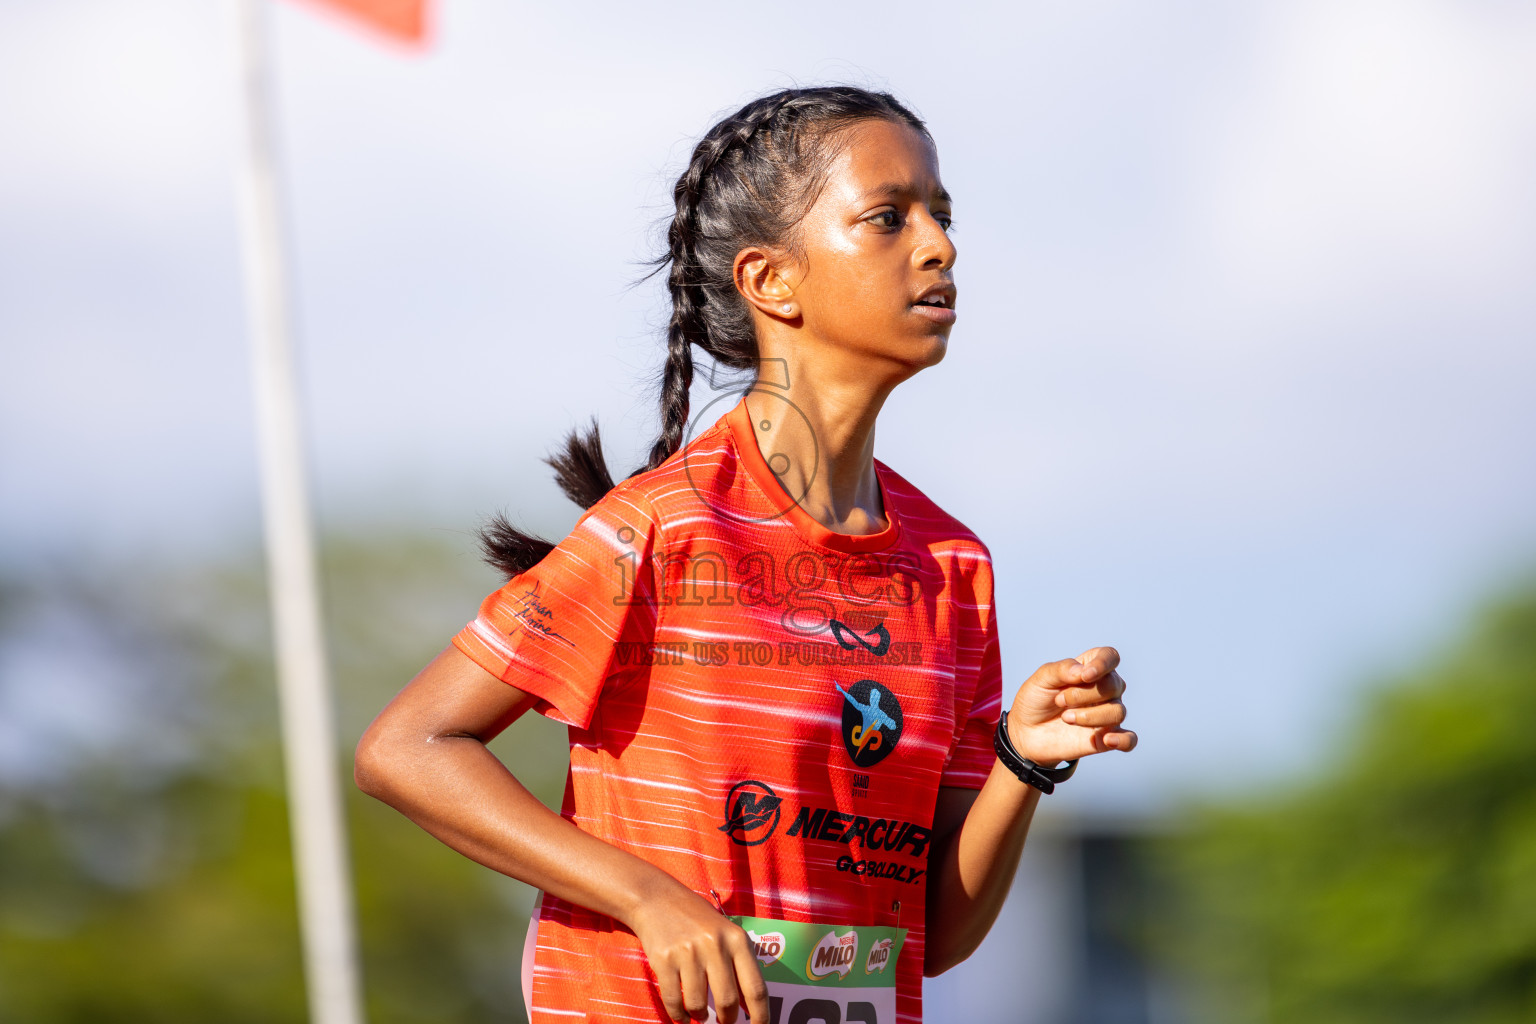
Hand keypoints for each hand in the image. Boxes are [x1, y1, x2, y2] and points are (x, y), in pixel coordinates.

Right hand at [627, 885, 769, 1022]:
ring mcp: (689, 953)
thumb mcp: (726, 934)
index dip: (761, 1016)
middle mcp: (715, 945)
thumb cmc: (697, 920)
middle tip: (725, 1023)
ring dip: (700, 1016)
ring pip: (698, 1004)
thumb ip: (739, 965)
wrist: (658, 899)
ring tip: (700, 1014)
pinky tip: (682, 1015)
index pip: (756, 988)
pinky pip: (674, 1001)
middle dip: (728, 1020)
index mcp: (737, 940)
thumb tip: (749, 1007)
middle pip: (728, 1001)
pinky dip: (678, 1015)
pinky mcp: (665, 960)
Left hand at [1006, 646, 1136, 765]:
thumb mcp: (1041, 679)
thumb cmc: (1036, 700)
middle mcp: (1104, 690)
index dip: (1103, 663)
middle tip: (1059, 700)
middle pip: (1113, 685)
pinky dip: (1123, 740)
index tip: (1085, 675)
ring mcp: (1106, 714)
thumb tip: (1084, 670)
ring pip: (1118, 712)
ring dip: (1090, 716)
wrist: (1025, 732)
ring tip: (1065, 718)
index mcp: (1090, 669)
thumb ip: (1062, 670)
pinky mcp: (1106, 738)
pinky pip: (1129, 740)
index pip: (1110, 657)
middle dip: (1083, 694)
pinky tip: (1107, 740)